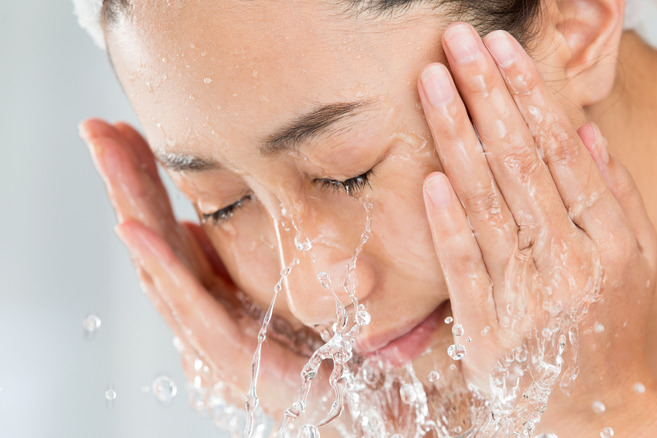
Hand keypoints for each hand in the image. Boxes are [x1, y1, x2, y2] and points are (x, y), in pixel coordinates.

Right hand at [78, 119, 316, 417]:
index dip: (145, 180)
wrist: (350, 398)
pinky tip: (137, 229)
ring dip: (134, 207)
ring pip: (162, 265)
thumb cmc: (316, 346)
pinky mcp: (233, 357)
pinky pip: (193, 308)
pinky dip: (162, 267)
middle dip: (125, 181)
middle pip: (155, 239)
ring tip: (110, 158)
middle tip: (97, 128)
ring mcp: (212, 334)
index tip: (125, 130)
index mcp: (211, 290)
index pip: (169, 225)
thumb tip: (191, 226)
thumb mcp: (273, 287)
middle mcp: (203, 309)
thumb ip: (230, 261)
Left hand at [418, 23, 656, 434]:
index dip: (529, 97)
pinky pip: (466, 270)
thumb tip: (584, 132)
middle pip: (520, 165)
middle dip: (486, 96)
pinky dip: (448, 224)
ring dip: (457, 137)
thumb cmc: (611, 328)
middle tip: (459, 42)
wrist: (601, 415)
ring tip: (434, 82)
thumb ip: (615, 196)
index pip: (560, 153)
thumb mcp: (635, 262)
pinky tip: (431, 178)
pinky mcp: (491, 334)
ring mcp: (530, 299)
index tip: (503, 51)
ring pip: (488, 204)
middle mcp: (572, 264)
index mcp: (610, 241)